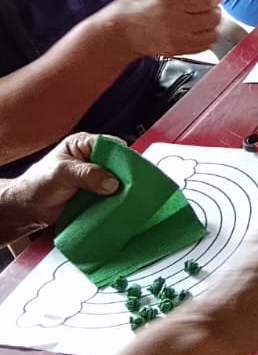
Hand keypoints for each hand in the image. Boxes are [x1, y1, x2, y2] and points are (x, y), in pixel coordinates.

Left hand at [1, 133, 120, 231]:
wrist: (27, 209)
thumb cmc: (37, 184)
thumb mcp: (61, 172)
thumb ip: (87, 174)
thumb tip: (112, 182)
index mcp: (84, 145)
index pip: (111, 145)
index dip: (122, 157)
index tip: (131, 170)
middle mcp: (93, 159)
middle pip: (118, 164)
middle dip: (124, 175)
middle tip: (133, 186)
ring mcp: (96, 178)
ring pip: (117, 181)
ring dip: (121, 190)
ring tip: (129, 198)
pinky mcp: (96, 194)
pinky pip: (111, 196)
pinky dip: (115, 201)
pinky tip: (120, 205)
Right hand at [94, 0, 222, 57]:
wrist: (119, 33)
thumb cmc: (136, 8)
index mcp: (172, 3)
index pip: (207, 1)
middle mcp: (177, 22)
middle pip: (213, 18)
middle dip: (214, 11)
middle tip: (207, 8)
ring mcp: (178, 39)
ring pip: (212, 33)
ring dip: (211, 26)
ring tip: (201, 20)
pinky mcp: (178, 51)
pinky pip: (204, 46)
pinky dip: (205, 38)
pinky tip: (196, 31)